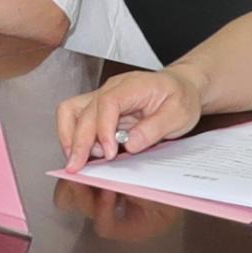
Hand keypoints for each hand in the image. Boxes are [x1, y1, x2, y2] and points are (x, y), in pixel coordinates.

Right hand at [58, 65, 202, 163]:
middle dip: (77, 141)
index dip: (103, 129)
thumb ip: (154, 129)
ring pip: (71, 111)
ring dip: (70, 137)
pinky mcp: (100, 110)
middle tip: (77, 167)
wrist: (181, 87)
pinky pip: (78, 120)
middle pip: (83, 110)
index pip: (107, 103)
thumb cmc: (180, 97)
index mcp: (132, 86)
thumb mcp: (179, 115)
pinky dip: (76, 138)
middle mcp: (111, 89)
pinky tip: (85, 154)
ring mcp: (103, 98)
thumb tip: (129, 144)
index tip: (109, 153)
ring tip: (78, 161)